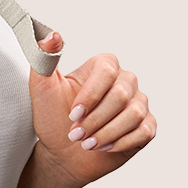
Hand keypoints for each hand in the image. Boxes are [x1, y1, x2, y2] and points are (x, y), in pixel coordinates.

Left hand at [28, 33, 155, 187]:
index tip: (72, 114)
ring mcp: (137, 104)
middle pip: (121, 94)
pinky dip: (121, 142)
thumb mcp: (41, 88)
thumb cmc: (52, 117)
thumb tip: (53, 35)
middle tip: (76, 133)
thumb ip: (43, 59)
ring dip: (107, 132)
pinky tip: (103, 146)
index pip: (106, 71)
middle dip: (96, 118)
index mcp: (100, 67)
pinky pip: (144, 131)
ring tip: (87, 142)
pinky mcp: (146, 126)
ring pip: (134, 114)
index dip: (90, 95)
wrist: (62, 152)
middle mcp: (123, 82)